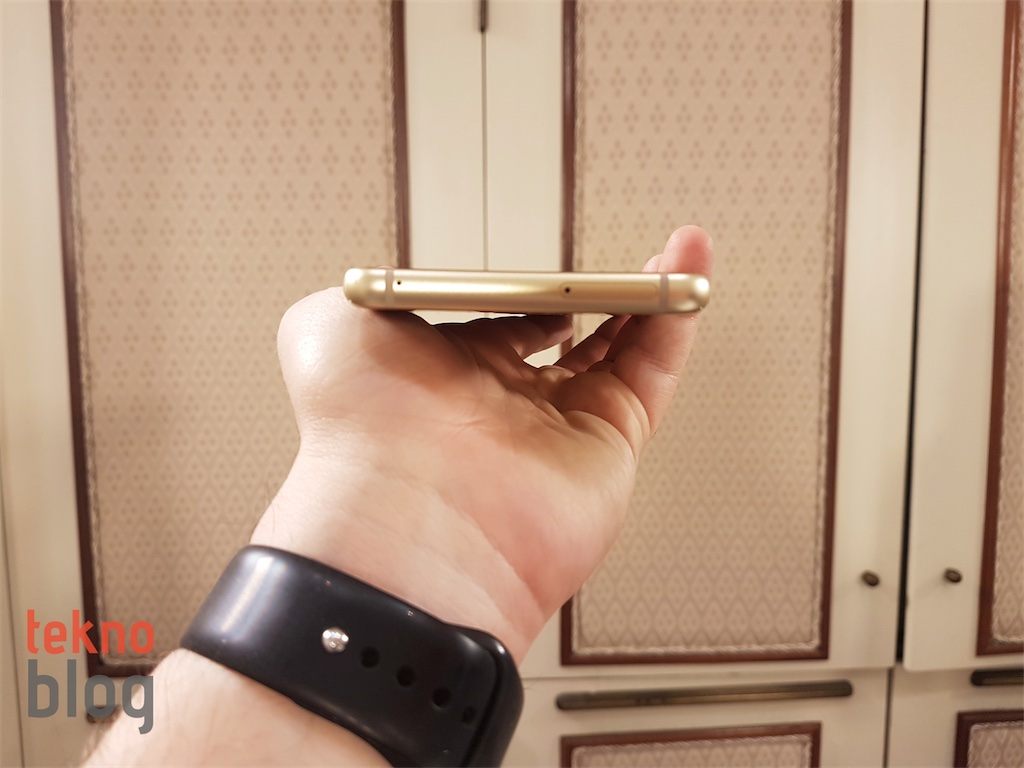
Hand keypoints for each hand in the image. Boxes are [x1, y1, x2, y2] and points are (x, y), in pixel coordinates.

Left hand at [251, 226, 712, 659]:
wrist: (408, 515)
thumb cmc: (358, 431)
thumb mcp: (326, 329)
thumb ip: (356, 295)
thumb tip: (370, 286)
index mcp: (444, 377)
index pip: (502, 321)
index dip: (528, 290)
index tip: (549, 264)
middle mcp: (503, 406)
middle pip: (570, 336)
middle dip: (600, 295)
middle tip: (627, 260)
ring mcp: (558, 427)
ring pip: (620, 352)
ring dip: (650, 295)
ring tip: (678, 249)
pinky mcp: (607, 444)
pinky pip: (649, 374)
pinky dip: (674, 324)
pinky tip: (684, 276)